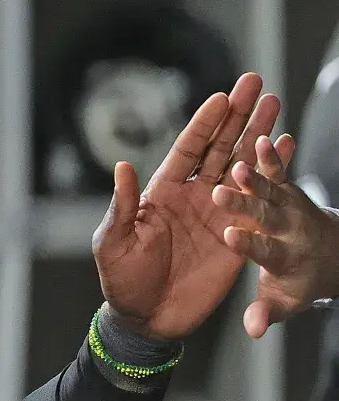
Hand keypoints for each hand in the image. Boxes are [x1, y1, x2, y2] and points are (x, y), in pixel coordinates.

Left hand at [92, 72, 282, 339]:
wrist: (147, 318)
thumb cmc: (122, 280)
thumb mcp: (113, 242)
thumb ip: (122, 206)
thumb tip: (123, 166)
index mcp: (161, 192)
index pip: (187, 149)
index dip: (204, 123)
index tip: (222, 97)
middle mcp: (191, 195)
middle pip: (219, 146)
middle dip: (238, 115)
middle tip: (256, 82)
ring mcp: (216, 212)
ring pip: (241, 166)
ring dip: (258, 135)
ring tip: (277, 103)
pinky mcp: (236, 234)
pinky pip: (257, 200)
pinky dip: (272, 174)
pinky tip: (287, 147)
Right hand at [212, 136, 337, 337]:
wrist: (331, 254)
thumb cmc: (298, 282)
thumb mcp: (285, 303)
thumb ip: (267, 313)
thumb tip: (254, 330)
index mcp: (284, 259)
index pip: (266, 252)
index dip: (249, 244)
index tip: (231, 236)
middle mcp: (290, 231)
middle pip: (266, 217)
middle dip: (245, 206)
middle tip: (222, 194)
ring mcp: (290, 207)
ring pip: (271, 190)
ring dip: (256, 178)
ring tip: (240, 165)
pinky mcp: (287, 190)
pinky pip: (280, 172)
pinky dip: (272, 157)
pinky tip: (261, 139)